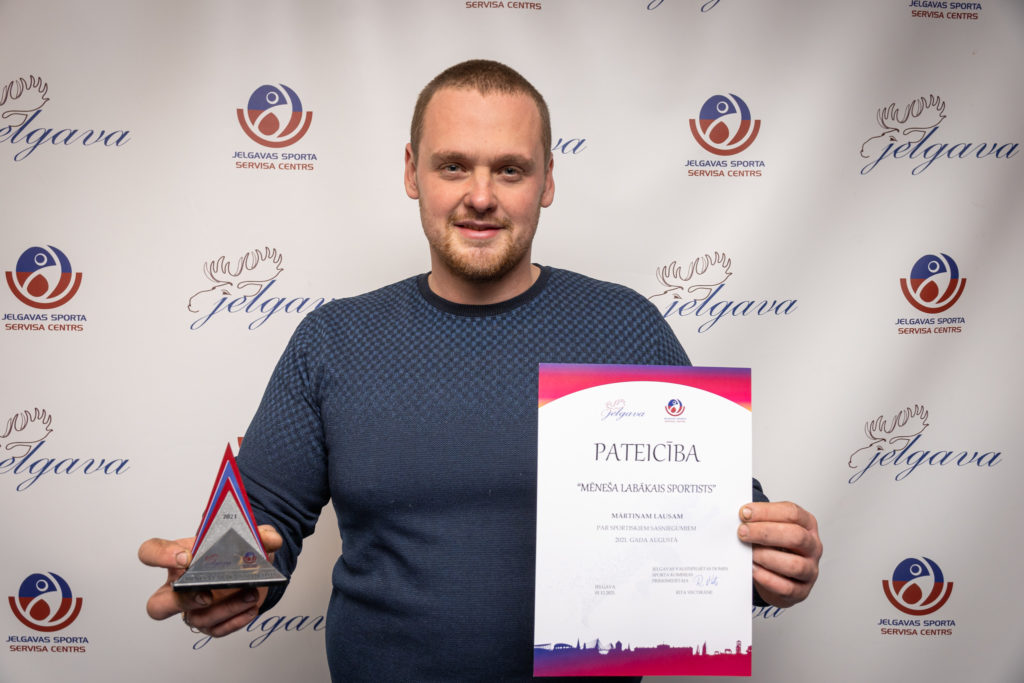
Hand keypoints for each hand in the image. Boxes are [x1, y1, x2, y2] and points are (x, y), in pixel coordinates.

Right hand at [137, 525, 282, 636]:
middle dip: (181, 601)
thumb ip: (260, 533)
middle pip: (158, 605)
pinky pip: (216, 629)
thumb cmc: (235, 549)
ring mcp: (193, 608)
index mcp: (178, 558)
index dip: (160, 556)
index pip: (151, 552)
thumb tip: (270, 540)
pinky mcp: (210, 622)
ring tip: (249, 594)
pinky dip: (235, 620)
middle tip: (206, 594)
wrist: (250, 567)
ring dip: (225, 608)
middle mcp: (178, 587)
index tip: (185, 557)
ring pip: (195, 619)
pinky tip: (251, 607)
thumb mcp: (249, 534)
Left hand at [737, 502, 821, 607]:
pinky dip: (767, 578)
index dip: (767, 512)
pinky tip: (754, 570)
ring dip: (766, 557)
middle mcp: (812, 546)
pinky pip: (787, 587)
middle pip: (795, 536)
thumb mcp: (771, 529)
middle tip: (742, 532)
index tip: (745, 513)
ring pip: (794, 564)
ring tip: (748, 554)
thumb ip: (759, 522)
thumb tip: (738, 519)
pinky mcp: (802, 591)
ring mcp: (810, 569)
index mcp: (807, 525)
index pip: (792, 513)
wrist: (777, 576)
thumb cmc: (773, 547)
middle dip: (765, 533)